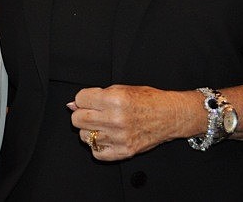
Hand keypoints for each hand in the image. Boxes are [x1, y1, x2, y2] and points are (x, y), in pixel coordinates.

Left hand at [68, 85, 196, 160]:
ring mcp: (119, 137)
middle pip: (77, 119)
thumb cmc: (148, 100)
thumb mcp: (121, 89)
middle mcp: (115, 119)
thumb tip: (73, 104)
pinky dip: (98, 146)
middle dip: (82, 114)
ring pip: (84, 137)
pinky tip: (106, 137)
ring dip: (90, 130)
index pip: (80, 99)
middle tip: (93, 113)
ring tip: (102, 124)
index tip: (89, 100)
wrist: (170, 115)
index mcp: (114, 99)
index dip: (83, 99)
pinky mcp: (124, 151)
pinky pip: (96, 152)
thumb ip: (96, 96)